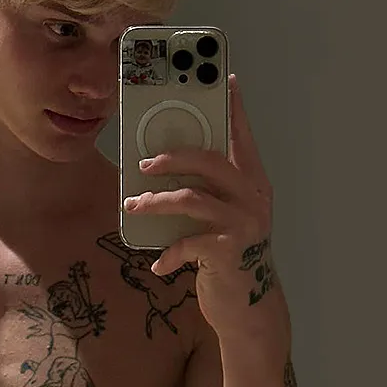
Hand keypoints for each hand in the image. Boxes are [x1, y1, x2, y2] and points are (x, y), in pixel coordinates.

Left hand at [122, 74, 282, 335]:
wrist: (249, 308)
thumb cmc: (228, 256)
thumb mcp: (223, 217)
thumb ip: (208, 191)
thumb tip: (163, 164)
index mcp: (252, 183)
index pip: (241, 137)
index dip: (234, 107)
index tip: (225, 78)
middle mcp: (253, 198)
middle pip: (208, 161)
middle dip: (171, 157)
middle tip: (143, 164)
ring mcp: (244, 224)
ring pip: (192, 198)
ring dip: (156, 202)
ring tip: (133, 207)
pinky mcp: (229, 252)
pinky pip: (188, 242)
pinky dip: (168, 254)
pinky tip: (157, 265)